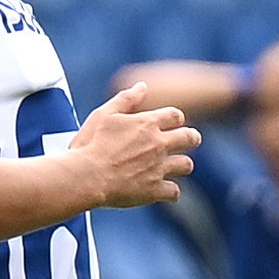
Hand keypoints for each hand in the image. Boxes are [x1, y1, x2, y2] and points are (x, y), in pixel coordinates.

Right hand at [69, 83, 198, 207]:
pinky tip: (165, 191)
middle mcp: (158, 144)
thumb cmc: (90, 145)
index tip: (173, 122)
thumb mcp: (104, 114)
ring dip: (182, 164)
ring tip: (177, 166)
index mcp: (147, 124)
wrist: (86, 177)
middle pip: (190, 138)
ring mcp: (158, 168)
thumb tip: (142, 86)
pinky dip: (171, 192)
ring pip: (186, 164)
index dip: (175, 118)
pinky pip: (174, 192)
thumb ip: (126, 99)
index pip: (175, 115)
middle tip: (190, 140)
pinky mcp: (154, 190)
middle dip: (192, 138)